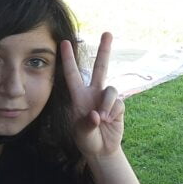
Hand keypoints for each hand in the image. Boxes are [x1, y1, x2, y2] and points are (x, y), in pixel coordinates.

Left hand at [60, 32, 123, 159]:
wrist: (102, 150)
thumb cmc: (87, 140)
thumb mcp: (81, 135)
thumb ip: (86, 124)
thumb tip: (97, 114)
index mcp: (78, 97)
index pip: (72, 75)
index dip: (68, 59)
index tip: (63, 43)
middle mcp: (93, 93)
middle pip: (100, 68)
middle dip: (104, 50)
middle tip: (108, 33)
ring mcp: (107, 99)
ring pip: (110, 89)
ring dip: (107, 104)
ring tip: (104, 118)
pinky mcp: (119, 106)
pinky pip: (118, 103)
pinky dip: (113, 112)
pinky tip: (110, 121)